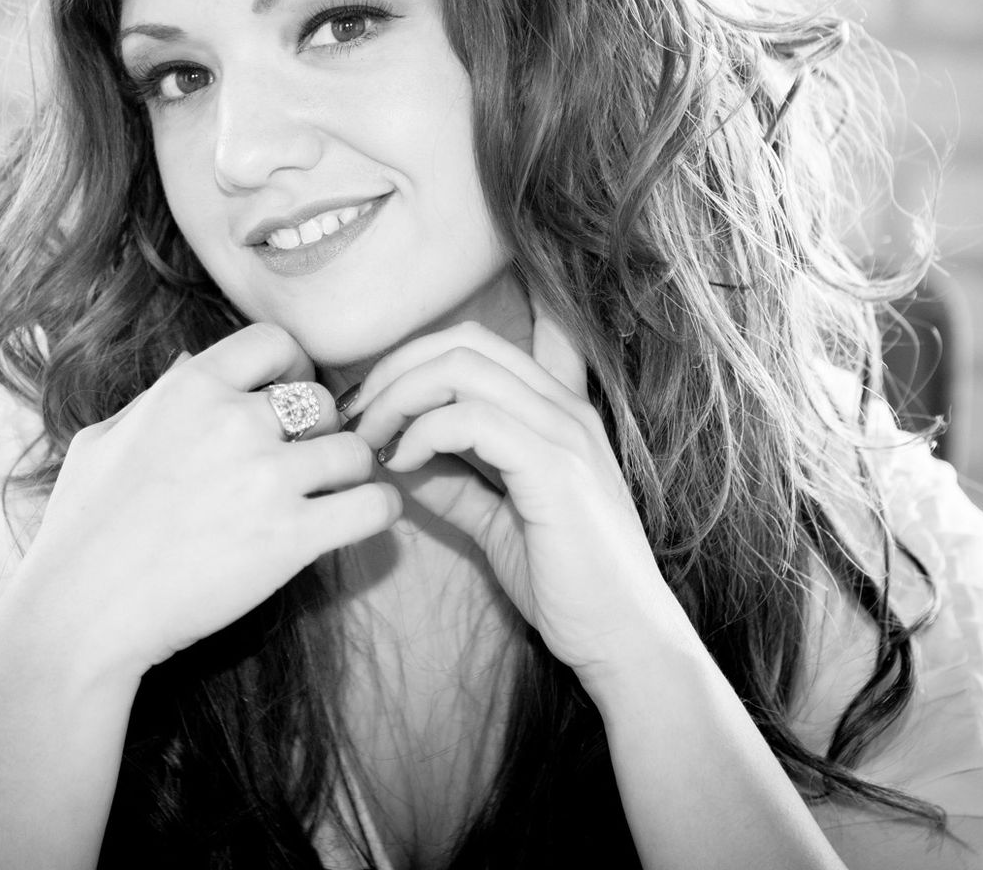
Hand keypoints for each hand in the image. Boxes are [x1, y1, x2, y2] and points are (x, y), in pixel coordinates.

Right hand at [18, 323, 401, 674]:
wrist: (82, 613)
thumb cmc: (81, 532)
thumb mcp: (101, 440)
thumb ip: (154, 398)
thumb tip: (193, 361)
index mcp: (188, 389)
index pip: (273, 342)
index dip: (291, 367)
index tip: (289, 399)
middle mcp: (233, 421)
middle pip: (320, 401)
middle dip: (318, 431)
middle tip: (306, 462)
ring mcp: (267, 477)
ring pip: (353, 450)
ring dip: (349, 474)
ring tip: (332, 496)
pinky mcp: (291, 536)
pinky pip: (373, 505)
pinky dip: (378, 510)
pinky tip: (359, 520)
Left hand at [348, 308, 685, 680]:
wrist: (623, 639)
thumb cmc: (564, 582)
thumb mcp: (494, 519)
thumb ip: (451, 481)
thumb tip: (391, 455)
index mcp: (553, 410)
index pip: (475, 342)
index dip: (410, 360)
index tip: (369, 407)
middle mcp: (563, 407)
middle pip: (463, 342)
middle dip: (395, 371)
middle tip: (359, 420)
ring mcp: (563, 432)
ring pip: (462, 368)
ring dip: (399, 398)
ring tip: (373, 443)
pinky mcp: (554, 469)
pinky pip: (471, 419)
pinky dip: (422, 433)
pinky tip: (402, 466)